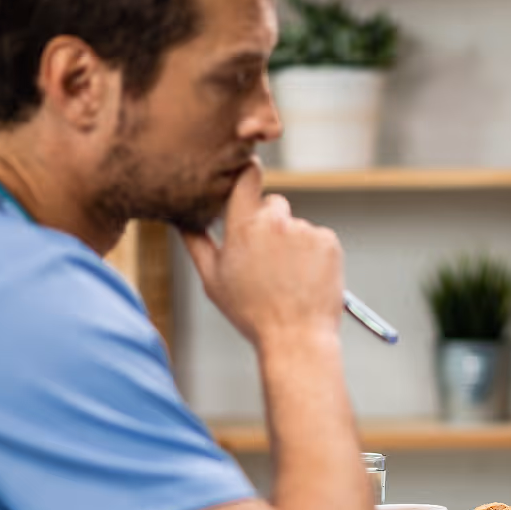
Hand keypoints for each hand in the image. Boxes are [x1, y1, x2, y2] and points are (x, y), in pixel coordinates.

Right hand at [183, 162, 345, 348]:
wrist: (295, 337)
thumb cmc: (251, 313)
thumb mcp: (212, 280)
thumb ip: (196, 242)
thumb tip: (181, 218)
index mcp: (243, 227)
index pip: (247, 178)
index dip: (248, 173)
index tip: (249, 172)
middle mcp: (275, 222)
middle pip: (274, 204)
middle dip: (270, 224)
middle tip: (267, 261)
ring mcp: (305, 230)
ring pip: (297, 226)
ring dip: (293, 243)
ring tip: (288, 277)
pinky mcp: (328, 242)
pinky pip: (319, 238)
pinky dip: (315, 254)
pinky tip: (306, 278)